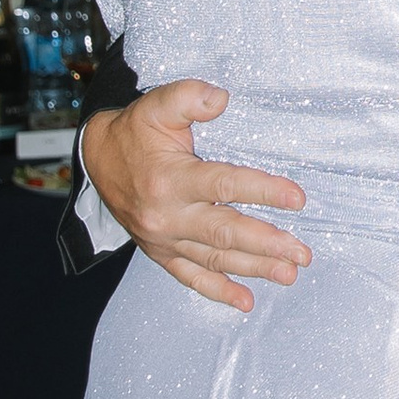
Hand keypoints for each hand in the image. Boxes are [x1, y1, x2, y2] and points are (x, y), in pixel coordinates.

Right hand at [82, 78, 308, 313]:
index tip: (297, 200)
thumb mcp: (158, 105)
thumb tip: (221, 98)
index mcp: (171, 178)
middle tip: (302, 252)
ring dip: (254, 268)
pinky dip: (218, 292)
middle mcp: (168, 214)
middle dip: (267, 244)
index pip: (224, 186)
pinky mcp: (160, 253)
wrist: (97, 159)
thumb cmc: (136, 131)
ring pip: (214, 258)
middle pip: (224, 232)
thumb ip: (189, 97)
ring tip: (289, 274)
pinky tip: (246, 301)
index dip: (263, 191)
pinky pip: (190, 277)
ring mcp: (163, 239)